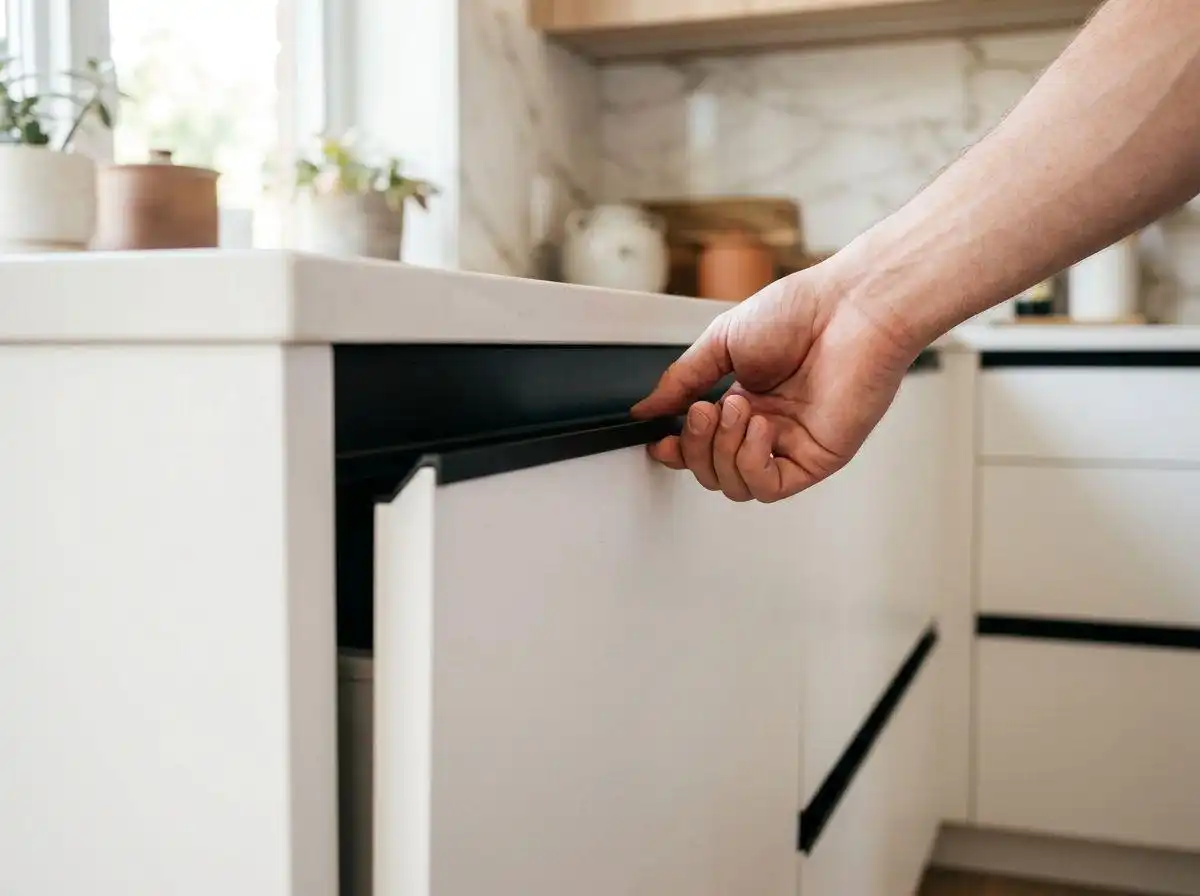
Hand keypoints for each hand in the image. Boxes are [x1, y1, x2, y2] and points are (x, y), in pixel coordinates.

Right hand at [631, 265, 917, 502]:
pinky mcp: (816, 458)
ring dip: (723, 450)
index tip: (660, 440)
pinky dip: (751, 461)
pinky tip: (757, 426)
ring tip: (735, 407)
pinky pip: (768, 485)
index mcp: (747, 401)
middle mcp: (768, 428)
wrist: (849, 307)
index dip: (679, 450)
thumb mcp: (720, 342)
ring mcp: (792, 445)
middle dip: (697, 446)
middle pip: (713, 472)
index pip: (704, 446)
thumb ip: (682, 380)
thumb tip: (648, 408)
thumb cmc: (800, 312)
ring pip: (736, 485)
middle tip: (703, 411)